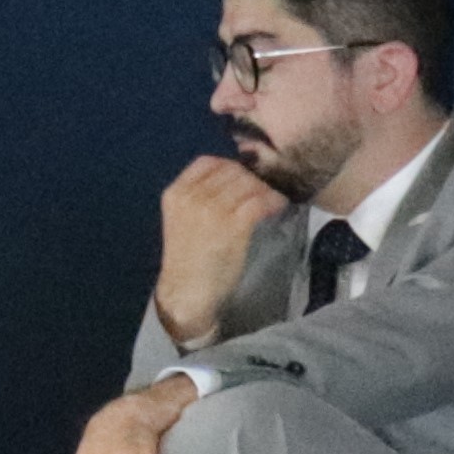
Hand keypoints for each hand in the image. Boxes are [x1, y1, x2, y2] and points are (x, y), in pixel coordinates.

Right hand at [148, 153, 289, 349]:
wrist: (186, 292)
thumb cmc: (187, 259)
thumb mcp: (182, 219)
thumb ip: (199, 197)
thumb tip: (235, 179)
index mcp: (176, 193)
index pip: (207, 162)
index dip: (229, 165)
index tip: (242, 177)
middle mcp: (192, 196)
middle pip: (231, 170)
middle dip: (251, 178)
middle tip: (262, 189)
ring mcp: (212, 209)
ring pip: (248, 183)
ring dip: (265, 188)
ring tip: (272, 198)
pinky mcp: (233, 225)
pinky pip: (260, 201)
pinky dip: (273, 201)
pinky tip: (277, 206)